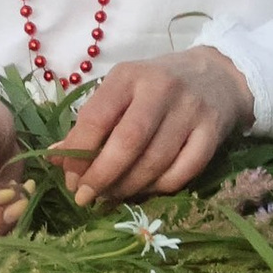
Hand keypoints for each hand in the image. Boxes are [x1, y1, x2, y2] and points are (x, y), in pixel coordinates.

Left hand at [52, 47, 252, 207]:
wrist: (216, 75)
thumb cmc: (156, 87)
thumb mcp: (121, 91)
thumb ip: (90, 122)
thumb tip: (56, 157)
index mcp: (128, 76)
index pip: (96, 116)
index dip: (79, 152)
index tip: (70, 178)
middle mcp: (161, 89)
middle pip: (128, 142)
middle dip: (102, 176)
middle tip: (86, 197)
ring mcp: (190, 110)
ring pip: (155, 162)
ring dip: (128, 187)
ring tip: (112, 196)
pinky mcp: (212, 132)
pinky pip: (183, 173)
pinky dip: (159, 188)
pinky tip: (145, 190)